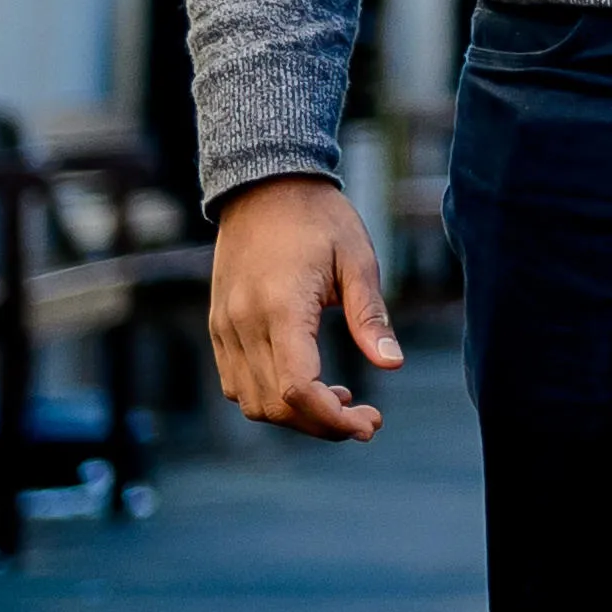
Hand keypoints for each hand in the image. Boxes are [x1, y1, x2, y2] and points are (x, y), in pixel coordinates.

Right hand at [207, 175, 400, 441]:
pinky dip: (270, 397)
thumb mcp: (358, 259)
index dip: (332, 418)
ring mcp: (225, 328)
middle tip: (366, 421)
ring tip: (342, 399)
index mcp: (281, 308)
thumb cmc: (320, 219)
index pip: (298, 388)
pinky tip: (309, 383)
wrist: (265, 186)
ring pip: (251, 400)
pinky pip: (237, 382)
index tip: (369, 424)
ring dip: (295, 415)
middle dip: (321, 425)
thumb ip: (370, 316)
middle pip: (274, 405)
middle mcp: (243, 325)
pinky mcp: (219, 327)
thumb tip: (393, 365)